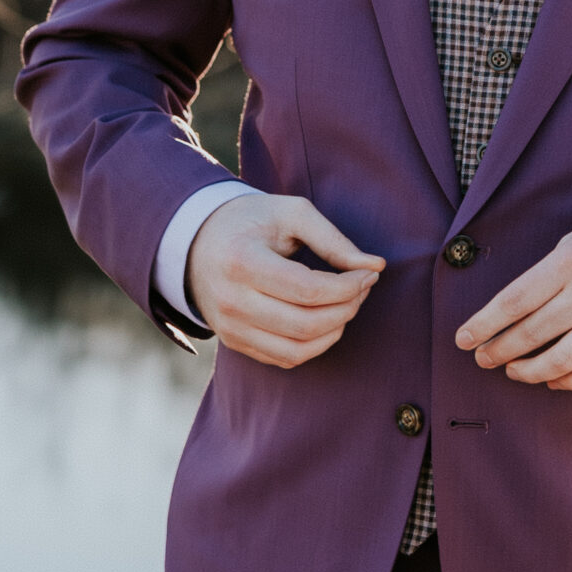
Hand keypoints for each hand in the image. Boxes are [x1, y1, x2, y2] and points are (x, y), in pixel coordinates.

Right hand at [187, 193, 384, 368]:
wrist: (196, 242)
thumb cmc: (250, 221)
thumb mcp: (290, 213)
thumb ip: (334, 239)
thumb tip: (376, 266)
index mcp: (242, 262)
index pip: (309, 290)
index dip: (349, 287)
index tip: (368, 274)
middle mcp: (231, 301)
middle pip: (306, 324)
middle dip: (348, 308)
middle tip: (362, 288)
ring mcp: (230, 328)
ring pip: (298, 349)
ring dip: (335, 330)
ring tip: (347, 304)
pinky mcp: (234, 342)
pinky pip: (285, 358)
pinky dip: (315, 345)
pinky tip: (326, 320)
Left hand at [454, 203, 571, 392]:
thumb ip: (544, 275)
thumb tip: (505, 315)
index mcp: (569, 261)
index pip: (513, 301)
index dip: (483, 325)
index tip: (463, 340)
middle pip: (530, 333)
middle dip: (499, 350)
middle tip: (483, 358)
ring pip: (558, 361)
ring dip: (528, 371)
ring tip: (512, 370)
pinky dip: (565, 380)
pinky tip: (550, 380)